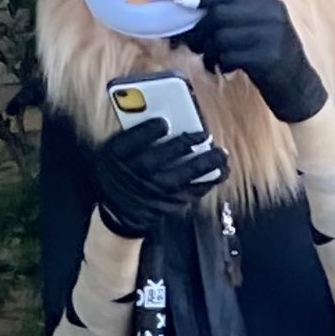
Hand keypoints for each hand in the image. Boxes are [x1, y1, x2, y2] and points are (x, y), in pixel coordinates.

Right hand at [93, 118, 228, 238]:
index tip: (164, 122)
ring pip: (181, 177)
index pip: (131, 141)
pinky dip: (205, 183)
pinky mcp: (165, 207)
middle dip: (185, 144)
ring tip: (221, 155)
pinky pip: (189, 194)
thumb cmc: (118, 175)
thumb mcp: (113, 154)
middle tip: (204, 134)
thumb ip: (132, 137)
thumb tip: (164, 120)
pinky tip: (217, 173)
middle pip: (161, 157)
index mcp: (116, 159)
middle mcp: (134, 176)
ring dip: (204, 164)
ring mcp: (151, 193)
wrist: (115, 215)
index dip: (148, 131)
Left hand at [172, 0, 327, 122]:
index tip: (178, 0)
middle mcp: (272, 16)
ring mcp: (272, 36)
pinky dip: (220, 64)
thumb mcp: (260, 33)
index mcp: (269, 5)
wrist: (301, 91)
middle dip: (199, 30)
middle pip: (220, 14)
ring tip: (213, 62)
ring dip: (209, 52)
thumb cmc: (273, 62)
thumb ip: (235, 20)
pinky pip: (229, 56)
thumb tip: (191, 16)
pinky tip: (225, 70)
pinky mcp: (268, 58)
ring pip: (221, 36)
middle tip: (191, 44)